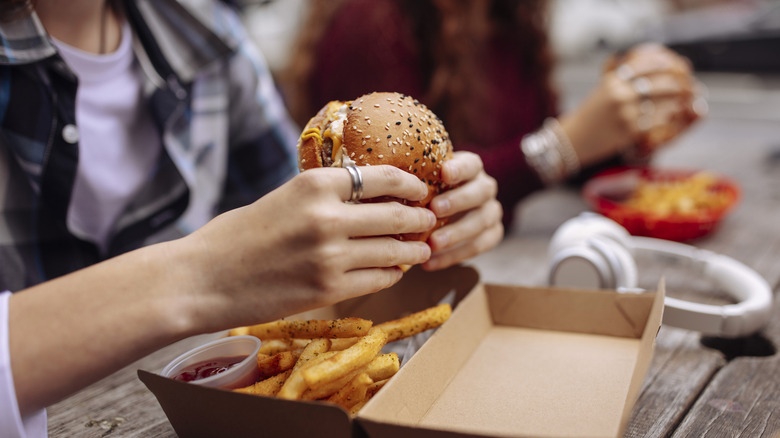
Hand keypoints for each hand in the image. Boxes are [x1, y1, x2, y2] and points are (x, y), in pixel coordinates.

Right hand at [178, 165, 437, 327]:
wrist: (203, 279)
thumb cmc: (237, 236)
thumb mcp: (282, 197)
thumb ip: (324, 195)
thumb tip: (370, 194)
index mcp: (313, 184)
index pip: (383, 177)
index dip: (410, 184)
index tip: (420, 190)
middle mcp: (327, 217)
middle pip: (396, 215)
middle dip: (421, 219)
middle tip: (429, 221)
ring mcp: (330, 256)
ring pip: (394, 251)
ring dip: (413, 250)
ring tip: (420, 249)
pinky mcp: (328, 290)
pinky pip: (379, 279)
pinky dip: (393, 273)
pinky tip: (394, 270)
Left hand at [423, 151, 502, 269]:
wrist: (439, 214)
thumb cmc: (424, 192)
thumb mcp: (421, 182)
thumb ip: (414, 180)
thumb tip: (387, 178)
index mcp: (471, 168)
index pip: (471, 164)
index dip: (460, 168)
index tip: (444, 173)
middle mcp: (485, 188)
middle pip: (480, 192)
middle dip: (457, 201)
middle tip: (434, 210)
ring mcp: (491, 211)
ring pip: (482, 222)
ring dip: (456, 234)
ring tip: (432, 244)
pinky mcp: (492, 234)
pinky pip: (479, 246)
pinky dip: (454, 256)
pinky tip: (430, 263)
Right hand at [560, 43, 704, 166]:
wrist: (573, 140)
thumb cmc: (589, 115)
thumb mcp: (599, 90)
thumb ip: (613, 74)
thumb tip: (622, 54)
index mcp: (613, 81)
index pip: (645, 66)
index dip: (664, 64)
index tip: (676, 65)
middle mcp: (620, 95)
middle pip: (658, 84)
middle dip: (678, 84)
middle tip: (689, 85)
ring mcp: (625, 113)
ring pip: (661, 103)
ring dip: (677, 102)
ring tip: (686, 100)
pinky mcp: (629, 131)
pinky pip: (657, 122)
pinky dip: (669, 118)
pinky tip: (675, 116)